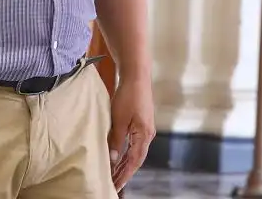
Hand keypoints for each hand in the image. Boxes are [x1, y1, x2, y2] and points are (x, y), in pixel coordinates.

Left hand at [108, 73, 155, 189]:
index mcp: (144, 135)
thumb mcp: (119, 120)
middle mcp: (148, 134)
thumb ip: (116, 141)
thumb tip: (113, 160)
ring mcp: (146, 129)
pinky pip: (134, 144)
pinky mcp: (141, 123)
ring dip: (125, 164)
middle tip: (113, 185)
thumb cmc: (128, 96)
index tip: (116, 186)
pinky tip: (119, 158)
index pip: (134, 161)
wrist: (136, 76)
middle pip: (136, 159)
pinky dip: (126, 153)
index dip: (125, 175)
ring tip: (114, 175)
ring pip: (135, 152)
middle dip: (125, 173)